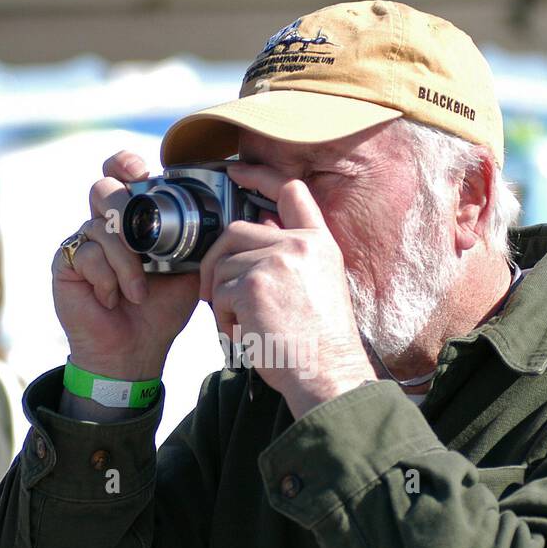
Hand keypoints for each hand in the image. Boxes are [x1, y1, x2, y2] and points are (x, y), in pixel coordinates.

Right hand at [53, 151, 199, 380]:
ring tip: (138, 292)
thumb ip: (198, 238)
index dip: (125, 163)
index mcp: (133, 218)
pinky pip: (86, 254)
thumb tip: (223, 213)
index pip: (120, 172)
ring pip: (99, 226)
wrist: (136, 349)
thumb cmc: (161, 309)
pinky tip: (113, 299)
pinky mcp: (65, 264)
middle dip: (125, 210)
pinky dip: (107, 279)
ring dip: (125, 262)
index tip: (140, 172)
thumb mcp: (189, 269)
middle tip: (142, 243)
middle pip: (103, 188)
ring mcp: (82, 242)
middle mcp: (105, 224)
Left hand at [198, 163, 375, 418]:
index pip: (291, 191)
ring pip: (223, 265)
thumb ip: (290, 258)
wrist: (328, 375)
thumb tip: (255, 236)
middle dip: (218, 261)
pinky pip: (219, 294)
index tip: (236, 172)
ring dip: (222, 299)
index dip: (260, 176)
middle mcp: (300, 244)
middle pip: (236, 230)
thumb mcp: (317, 288)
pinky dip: (223, 320)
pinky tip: (244, 336)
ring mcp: (277, 260)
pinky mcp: (254, 284)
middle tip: (218, 294)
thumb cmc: (320, 345)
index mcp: (319, 244)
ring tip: (241, 325)